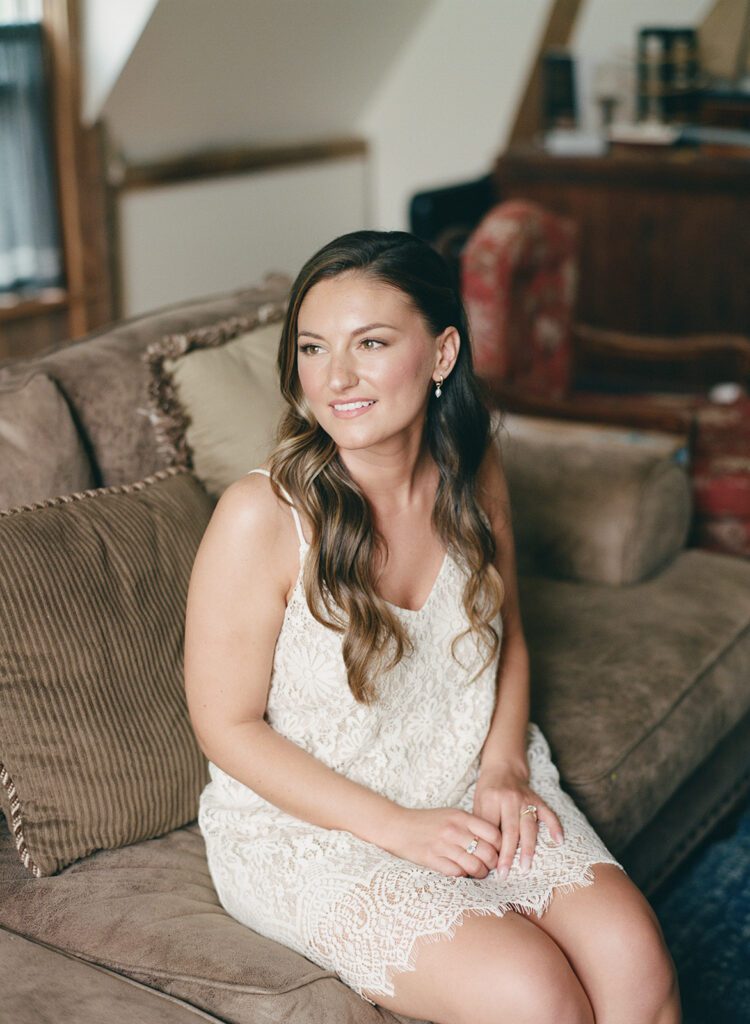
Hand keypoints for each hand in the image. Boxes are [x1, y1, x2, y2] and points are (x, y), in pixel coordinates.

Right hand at [382, 806, 501, 877]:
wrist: (397, 826)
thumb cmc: (427, 821)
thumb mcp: (451, 815)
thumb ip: (471, 825)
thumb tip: (494, 840)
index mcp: (461, 817)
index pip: (494, 834)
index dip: (500, 845)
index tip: (497, 850)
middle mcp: (454, 830)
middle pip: (487, 852)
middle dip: (493, 863)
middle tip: (490, 865)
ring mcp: (443, 846)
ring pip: (475, 866)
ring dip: (480, 873)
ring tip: (478, 872)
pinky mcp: (433, 860)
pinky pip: (457, 873)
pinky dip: (463, 876)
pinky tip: (461, 872)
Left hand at [473, 762, 563, 877]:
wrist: (503, 767)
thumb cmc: (488, 789)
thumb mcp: (478, 802)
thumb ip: (480, 823)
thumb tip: (479, 852)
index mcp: (491, 799)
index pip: (490, 828)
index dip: (490, 848)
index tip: (488, 866)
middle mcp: (509, 798)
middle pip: (509, 830)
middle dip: (507, 854)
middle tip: (504, 874)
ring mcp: (526, 799)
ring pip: (528, 826)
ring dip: (527, 848)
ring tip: (525, 867)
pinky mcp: (538, 800)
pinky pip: (549, 814)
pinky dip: (555, 827)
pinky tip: (559, 841)